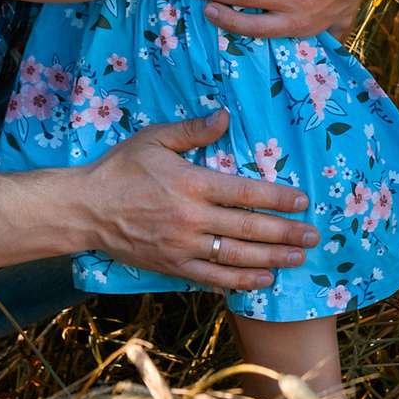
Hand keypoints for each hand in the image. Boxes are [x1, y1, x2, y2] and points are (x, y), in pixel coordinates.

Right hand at [76, 111, 319, 290]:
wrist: (84, 209)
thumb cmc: (119, 169)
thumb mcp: (153, 139)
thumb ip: (192, 131)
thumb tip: (225, 117)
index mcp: (191, 183)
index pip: (246, 193)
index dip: (278, 198)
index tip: (302, 201)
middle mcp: (191, 218)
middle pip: (249, 228)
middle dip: (285, 232)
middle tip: (313, 234)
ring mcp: (182, 246)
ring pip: (236, 257)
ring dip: (272, 258)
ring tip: (299, 257)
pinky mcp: (172, 266)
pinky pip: (213, 278)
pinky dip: (241, 281)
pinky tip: (264, 279)